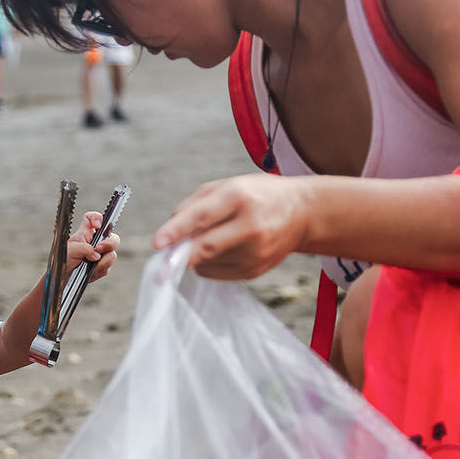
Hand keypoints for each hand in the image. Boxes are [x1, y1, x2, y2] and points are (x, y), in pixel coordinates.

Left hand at [67, 211, 119, 282]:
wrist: (64, 277)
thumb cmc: (64, 260)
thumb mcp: (70, 251)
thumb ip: (83, 249)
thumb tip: (96, 254)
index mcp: (84, 233)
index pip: (91, 218)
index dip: (96, 218)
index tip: (97, 225)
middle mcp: (95, 242)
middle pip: (112, 236)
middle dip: (110, 243)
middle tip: (99, 248)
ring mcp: (101, 254)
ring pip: (112, 254)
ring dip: (103, 261)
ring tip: (91, 265)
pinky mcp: (102, 266)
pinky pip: (107, 268)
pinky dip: (99, 271)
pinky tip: (90, 272)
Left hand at [152, 174, 308, 278]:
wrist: (302, 213)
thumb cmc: (257, 195)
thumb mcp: (227, 185)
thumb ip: (194, 204)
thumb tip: (169, 231)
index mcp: (240, 197)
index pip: (203, 216)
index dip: (177, 231)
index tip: (158, 243)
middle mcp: (250, 226)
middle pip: (206, 247)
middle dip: (179, 258)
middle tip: (159, 269)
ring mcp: (255, 252)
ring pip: (206, 262)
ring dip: (195, 255)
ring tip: (213, 237)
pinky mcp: (255, 270)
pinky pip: (216, 273)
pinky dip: (208, 264)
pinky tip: (223, 248)